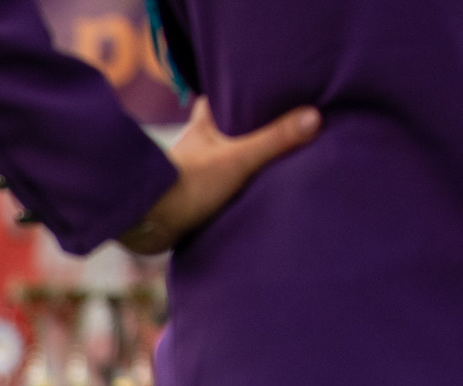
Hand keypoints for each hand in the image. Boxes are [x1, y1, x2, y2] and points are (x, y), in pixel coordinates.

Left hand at [119, 99, 320, 254]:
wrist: (147, 228)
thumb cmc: (187, 186)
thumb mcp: (238, 160)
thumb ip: (274, 140)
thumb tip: (315, 117)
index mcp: (203, 125)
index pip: (219, 95)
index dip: (237, 85)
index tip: (260, 79)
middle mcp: (196, 143)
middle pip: (223, 124)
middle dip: (244, 120)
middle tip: (275, 114)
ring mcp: (192, 169)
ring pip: (221, 153)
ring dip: (240, 151)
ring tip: (271, 147)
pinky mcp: (190, 195)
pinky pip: (218, 179)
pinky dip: (233, 178)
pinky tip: (250, 183)